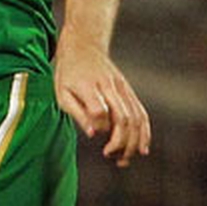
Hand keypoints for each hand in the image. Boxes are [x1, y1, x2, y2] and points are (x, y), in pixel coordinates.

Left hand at [53, 36, 150, 167]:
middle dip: (121, 143)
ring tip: (124, 159)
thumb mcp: (62, 92)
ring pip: (136, 118)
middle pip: (123, 118)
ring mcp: (122, 88)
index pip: (100, 111)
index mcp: (89, 86)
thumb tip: (93, 134)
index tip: (96, 139)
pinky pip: (142, 113)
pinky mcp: (129, 91)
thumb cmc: (69, 73)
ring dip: (134, 143)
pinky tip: (142, 148)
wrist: (84, 46)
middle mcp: (109, 86)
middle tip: (111, 156)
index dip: (100, 128)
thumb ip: (76, 113)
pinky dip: (145, 133)